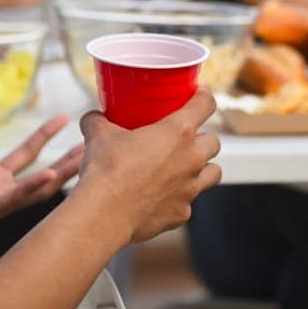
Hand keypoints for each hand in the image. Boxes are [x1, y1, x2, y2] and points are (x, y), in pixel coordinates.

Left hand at [0, 107, 85, 227]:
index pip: (25, 156)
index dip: (44, 136)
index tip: (64, 118)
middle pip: (42, 176)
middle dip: (68, 162)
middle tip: (94, 145)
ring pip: (36, 191)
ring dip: (61, 175)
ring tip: (85, 158)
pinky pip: (14, 200)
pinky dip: (33, 189)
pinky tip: (51, 178)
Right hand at [76, 89, 222, 243]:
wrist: (104, 213)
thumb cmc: (106, 170)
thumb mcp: (99, 135)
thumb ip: (99, 121)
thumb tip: (93, 118)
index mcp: (178, 132)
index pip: (206, 104)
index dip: (204, 96)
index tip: (199, 95)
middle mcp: (191, 159)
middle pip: (214, 142)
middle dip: (203, 139)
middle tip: (186, 140)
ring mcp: (190, 188)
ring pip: (213, 174)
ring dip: (203, 169)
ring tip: (185, 169)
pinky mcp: (181, 213)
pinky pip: (187, 203)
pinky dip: (178, 199)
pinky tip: (161, 199)